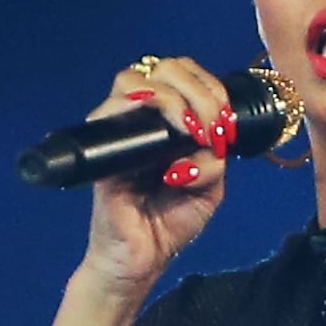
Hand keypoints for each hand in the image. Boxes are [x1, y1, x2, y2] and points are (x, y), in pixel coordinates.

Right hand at [77, 56, 235, 299]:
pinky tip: (168, 143)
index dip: (207, 84)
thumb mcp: (209, 188)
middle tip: (210, 127)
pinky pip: (109, 116)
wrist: (141, 259)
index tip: (224, 118)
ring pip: (133, 81)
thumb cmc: (169, 221)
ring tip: (192, 132)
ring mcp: (117, 132)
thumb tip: (207, 140)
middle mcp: (139, 120)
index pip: (181, 73)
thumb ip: (214, 160)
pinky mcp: (101, 153)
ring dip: (173, 99)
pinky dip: (143, 117)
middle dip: (196, 89)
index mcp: (165, 122)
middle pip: (160, 67)